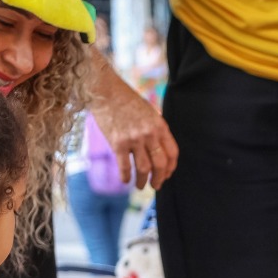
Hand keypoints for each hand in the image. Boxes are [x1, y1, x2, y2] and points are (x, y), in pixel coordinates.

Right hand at [87, 53, 179, 188]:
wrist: (105, 91)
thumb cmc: (126, 100)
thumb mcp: (149, 112)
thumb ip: (155, 130)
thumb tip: (158, 151)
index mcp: (160, 126)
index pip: (172, 153)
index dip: (171, 167)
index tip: (167, 174)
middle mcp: (149, 134)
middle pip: (160, 164)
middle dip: (160, 179)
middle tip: (156, 186)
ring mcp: (134, 139)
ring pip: (144, 169)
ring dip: (143, 181)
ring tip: (140, 186)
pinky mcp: (118, 143)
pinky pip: (125, 166)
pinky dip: (126, 177)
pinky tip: (125, 180)